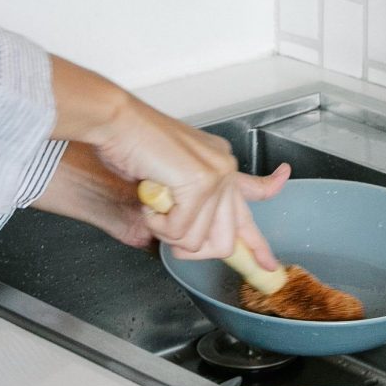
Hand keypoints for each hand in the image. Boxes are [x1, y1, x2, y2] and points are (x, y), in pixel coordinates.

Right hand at [50, 59, 286, 268]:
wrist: (117, 121)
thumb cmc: (133, 144)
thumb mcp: (169, 177)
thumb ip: (191, 202)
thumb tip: (198, 239)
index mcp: (220, 164)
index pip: (255, 197)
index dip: (258, 240)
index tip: (268, 263)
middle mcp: (225, 168)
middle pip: (226, 241)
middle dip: (192, 249)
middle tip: (166, 231)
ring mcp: (216, 175)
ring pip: (199, 241)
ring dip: (168, 233)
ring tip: (153, 206)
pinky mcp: (200, 183)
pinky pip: (180, 230)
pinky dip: (157, 224)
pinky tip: (149, 201)